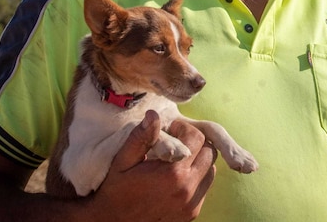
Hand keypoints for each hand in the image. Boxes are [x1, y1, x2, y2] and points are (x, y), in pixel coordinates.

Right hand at [88, 110, 216, 220]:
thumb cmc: (116, 191)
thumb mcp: (122, 162)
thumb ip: (141, 138)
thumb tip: (154, 115)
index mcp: (172, 174)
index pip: (198, 138)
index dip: (185, 129)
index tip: (170, 130)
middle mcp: (187, 190)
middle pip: (209, 153)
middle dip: (195, 143)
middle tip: (176, 143)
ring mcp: (192, 204)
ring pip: (211, 170)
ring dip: (198, 161)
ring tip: (177, 160)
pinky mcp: (192, 214)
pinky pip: (205, 188)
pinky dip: (197, 178)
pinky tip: (177, 177)